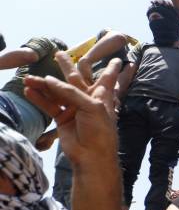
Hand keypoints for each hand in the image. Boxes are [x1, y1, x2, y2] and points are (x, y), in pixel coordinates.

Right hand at [23, 51, 121, 166]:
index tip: (118, 60)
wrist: (92, 155)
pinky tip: (29, 91)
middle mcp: (87, 101)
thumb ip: (71, 92)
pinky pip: (49, 106)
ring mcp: (74, 110)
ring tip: (28, 78)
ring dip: (43, 86)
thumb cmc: (99, 130)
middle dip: (67, 67)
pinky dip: (40, 99)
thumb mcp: (92, 107)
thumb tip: (49, 79)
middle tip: (59, 53)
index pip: (107, 79)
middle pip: (76, 79)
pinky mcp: (63, 119)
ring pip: (57, 93)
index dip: (112, 69)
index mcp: (101, 97)